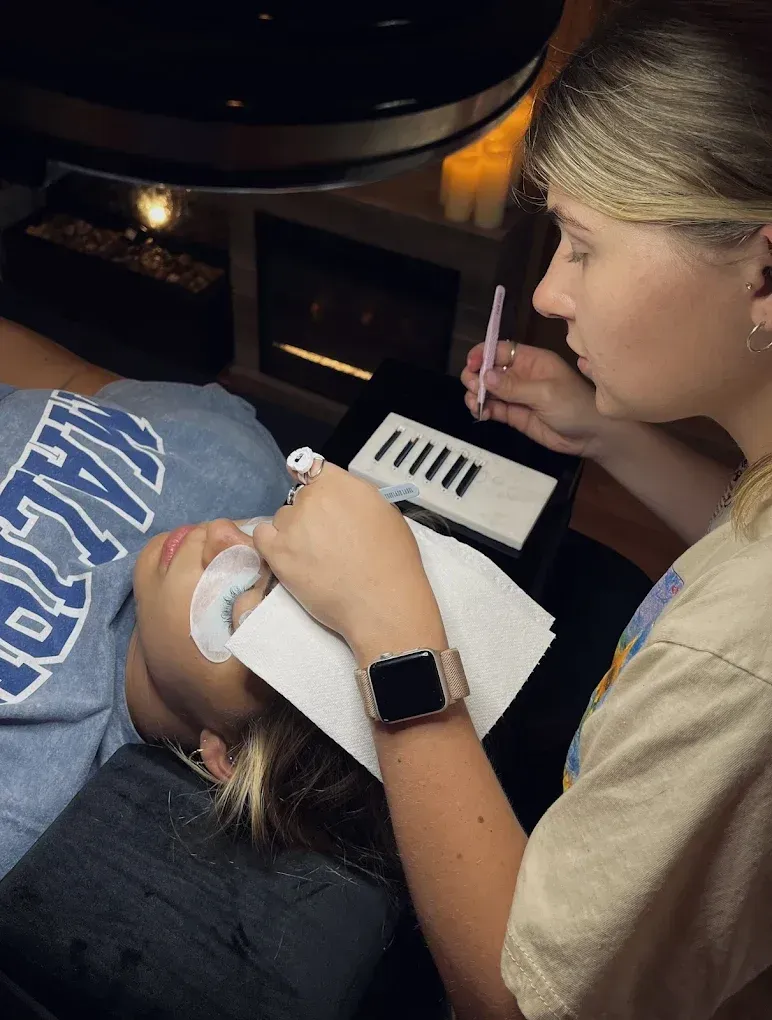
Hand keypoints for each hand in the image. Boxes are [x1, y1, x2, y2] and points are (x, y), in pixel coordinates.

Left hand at [252, 464, 446, 662]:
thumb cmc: (393, 561)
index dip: (315, 485)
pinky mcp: (277, 552)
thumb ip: (356, 497)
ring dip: (293, 531)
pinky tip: (287, 555)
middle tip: (326, 539)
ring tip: (313, 557)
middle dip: (310, 514)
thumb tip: (340, 498)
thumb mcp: (385, 513)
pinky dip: (271, 543)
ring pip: (282, 518)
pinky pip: (261, 535)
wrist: (381, 602)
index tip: (318, 499)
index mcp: (340, 484)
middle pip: (299, 497)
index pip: (313, 468)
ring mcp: (292, 525)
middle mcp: (312, 498)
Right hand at [461, 341, 610, 458]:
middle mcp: (522, 375)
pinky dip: (483, 409)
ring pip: (488, 390)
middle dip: (476, 376)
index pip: (501, 350)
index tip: (471, 364)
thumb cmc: (575, 406)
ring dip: (476, 394)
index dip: (483, 354)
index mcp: (532, 360)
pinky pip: (493, 408)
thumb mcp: (545, 393)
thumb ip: (514, 386)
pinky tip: (482, 413)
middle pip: (489, 369)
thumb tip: (485, 376)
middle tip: (473, 388)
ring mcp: (517, 395)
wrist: (591, 436)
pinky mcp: (514, 414)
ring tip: (476, 403)